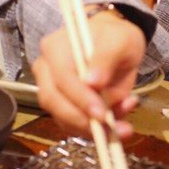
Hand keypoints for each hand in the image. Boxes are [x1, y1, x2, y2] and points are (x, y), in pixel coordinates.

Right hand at [32, 10, 145, 138]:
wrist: (117, 45)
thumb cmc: (115, 37)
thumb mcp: (120, 40)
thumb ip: (106, 57)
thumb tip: (92, 82)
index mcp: (55, 48)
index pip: (61, 78)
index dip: (79, 98)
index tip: (101, 113)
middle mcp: (46, 70)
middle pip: (52, 101)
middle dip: (80, 120)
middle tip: (108, 128)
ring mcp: (52, 90)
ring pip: (62, 118)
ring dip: (91, 130)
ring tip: (122, 127)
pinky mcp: (63, 107)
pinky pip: (73, 126)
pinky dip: (95, 131)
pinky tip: (118, 122)